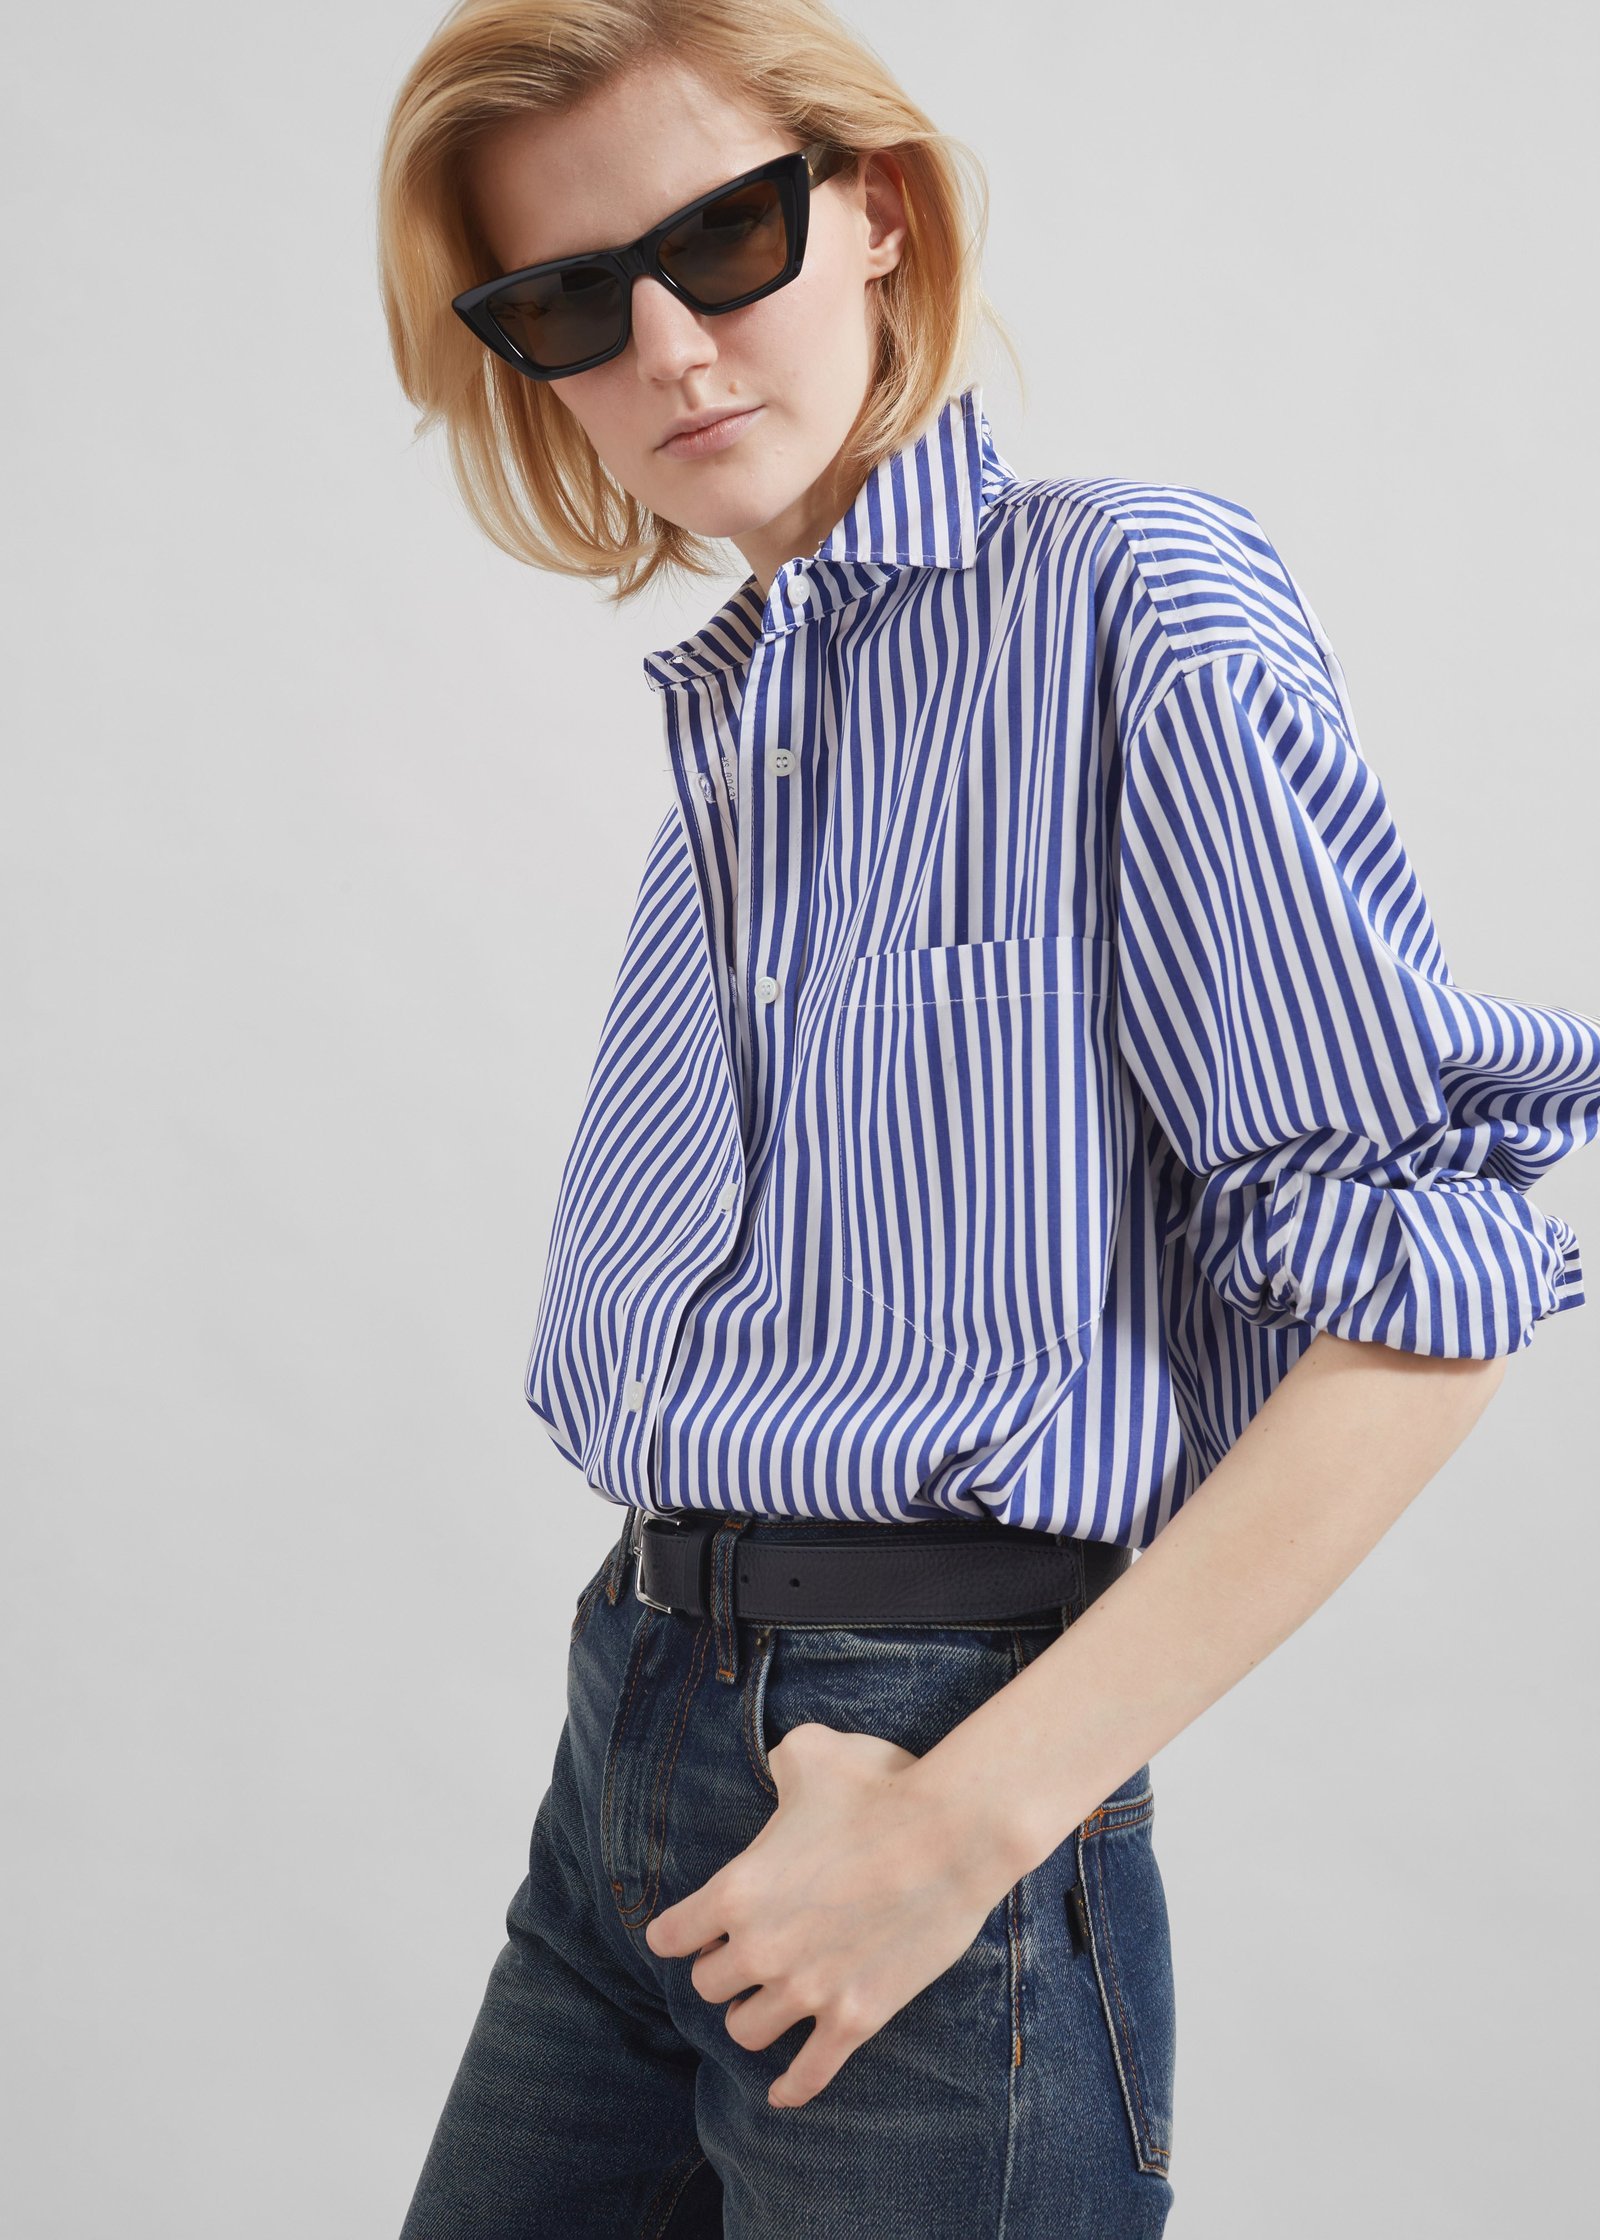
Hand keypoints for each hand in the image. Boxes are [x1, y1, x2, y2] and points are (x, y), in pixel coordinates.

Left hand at [642, 1720, 1004, 2108]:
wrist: (954, 1833)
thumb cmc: (881, 1786)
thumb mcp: (810, 1752)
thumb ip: (778, 1764)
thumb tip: (778, 1771)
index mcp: (737, 1890)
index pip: (671, 1937)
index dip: (681, 1931)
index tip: (693, 1930)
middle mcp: (760, 1949)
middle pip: (709, 1987)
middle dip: (723, 1969)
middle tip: (745, 1955)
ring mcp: (807, 1991)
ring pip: (747, 2031)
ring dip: (753, 2016)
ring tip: (767, 2003)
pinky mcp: (855, 2018)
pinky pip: (809, 2075)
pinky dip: (791, 2088)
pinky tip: (781, 2093)